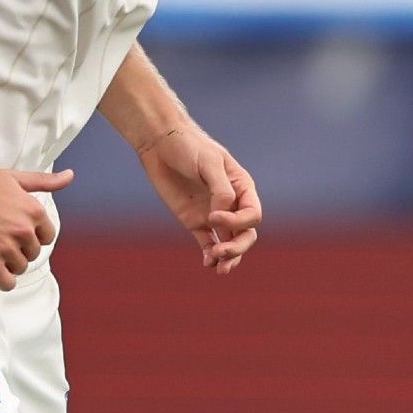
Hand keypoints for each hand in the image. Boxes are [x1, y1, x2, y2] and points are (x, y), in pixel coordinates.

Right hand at [0, 168, 74, 290]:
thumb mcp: (13, 178)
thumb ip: (44, 181)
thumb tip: (70, 176)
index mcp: (34, 211)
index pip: (47, 238)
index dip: (31, 236)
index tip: (15, 232)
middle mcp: (24, 231)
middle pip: (32, 254)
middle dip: (18, 249)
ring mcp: (7, 248)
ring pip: (20, 269)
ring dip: (7, 264)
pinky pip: (7, 283)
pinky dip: (1, 279)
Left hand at [137, 127, 260, 274]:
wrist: (160, 143)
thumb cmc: (188, 146)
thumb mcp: (209, 163)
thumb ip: (221, 190)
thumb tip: (223, 215)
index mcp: (242, 187)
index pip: (252, 215)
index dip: (238, 222)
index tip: (213, 216)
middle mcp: (231, 204)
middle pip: (245, 234)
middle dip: (237, 247)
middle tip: (221, 252)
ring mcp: (213, 214)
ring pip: (229, 242)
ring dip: (228, 257)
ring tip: (219, 268)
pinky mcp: (194, 221)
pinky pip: (207, 243)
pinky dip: (210, 255)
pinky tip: (207, 263)